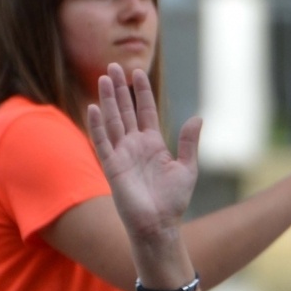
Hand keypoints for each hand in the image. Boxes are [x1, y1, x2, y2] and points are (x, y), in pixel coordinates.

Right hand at [87, 64, 199, 242]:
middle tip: (113, 66)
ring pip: (112, 121)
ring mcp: (122, 154)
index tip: (137, 72)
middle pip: (125, 111)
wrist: (160, 224)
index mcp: (153, 144)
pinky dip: (97, 125)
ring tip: (104, 78)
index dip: (141, 92)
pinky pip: (102, 142)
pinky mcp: (112, 166)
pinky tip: (93, 107)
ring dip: (107, 100)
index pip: (145, 112)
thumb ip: (189, 142)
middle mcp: (135, 145)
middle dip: (120, 89)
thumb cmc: (174, 200)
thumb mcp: (187, 168)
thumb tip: (197, 118)